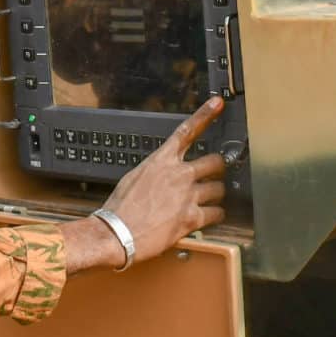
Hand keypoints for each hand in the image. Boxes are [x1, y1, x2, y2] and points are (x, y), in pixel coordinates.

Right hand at [63, 98, 227, 273]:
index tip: (217, 104)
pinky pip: (217, 213)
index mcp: (162, 160)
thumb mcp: (135, 177)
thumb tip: (166, 171)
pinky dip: (215, 215)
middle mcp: (179, 175)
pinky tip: (209, 217)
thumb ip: (157, 170)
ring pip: (219, 189)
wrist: (117, 233)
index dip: (205, 114)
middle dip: (217, 168)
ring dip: (216, 195)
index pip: (187, 131)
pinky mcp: (192, 218)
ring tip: (209, 200)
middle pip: (215, 162)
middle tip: (215, 174)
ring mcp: (188, 196)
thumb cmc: (121, 208)